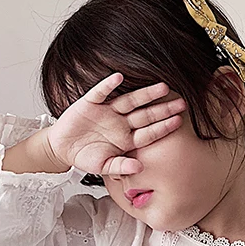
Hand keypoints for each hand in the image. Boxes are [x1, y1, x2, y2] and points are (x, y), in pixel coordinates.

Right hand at [44, 73, 186, 176]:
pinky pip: (100, 93)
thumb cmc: (86, 157)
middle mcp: (120, 123)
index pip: (149, 132)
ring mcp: (107, 112)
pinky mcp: (90, 104)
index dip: (164, 127)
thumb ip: (121, 166)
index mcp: (126, 139)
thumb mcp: (104, 166)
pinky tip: (119, 78)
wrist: (63, 149)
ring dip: (145, 94)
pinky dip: (108, 85)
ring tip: (162, 87)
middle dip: (162, 109)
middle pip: (145, 114)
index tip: (179, 122)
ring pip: (129, 101)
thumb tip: (139, 167)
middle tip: (181, 103)